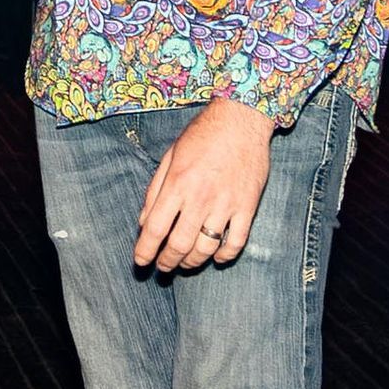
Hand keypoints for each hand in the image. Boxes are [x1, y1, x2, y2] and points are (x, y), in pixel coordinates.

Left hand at [134, 98, 272, 271]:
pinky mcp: (247, 207)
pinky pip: (236, 242)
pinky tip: (216, 257)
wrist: (241, 121)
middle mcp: (200, 197)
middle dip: (168, 261)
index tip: (141, 262)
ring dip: (193, 262)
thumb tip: (144, 222)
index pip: (155, 227)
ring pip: (206, 247)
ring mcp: (226, 204)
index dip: (145, 249)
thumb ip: (155, 190)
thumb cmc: (201, 136)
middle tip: (163, 268)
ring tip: (185, 264)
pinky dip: (224, 256)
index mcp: (177, 183)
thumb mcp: (170, 157)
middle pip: (180, 243)